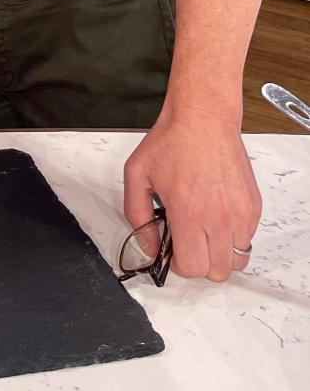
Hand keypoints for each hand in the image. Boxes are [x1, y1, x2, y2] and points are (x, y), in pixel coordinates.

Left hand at [123, 107, 260, 282]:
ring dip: (218, 254)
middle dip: (198, 263)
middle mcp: (219, 217)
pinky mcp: (253, 206)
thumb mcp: (137, 174)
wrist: (202, 119)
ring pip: (236, 260)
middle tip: (186, 243)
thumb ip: (137, 215)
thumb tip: (147, 245)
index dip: (178, 265)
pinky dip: (232, 237)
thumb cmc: (171, 142)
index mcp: (188, 211)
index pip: (192, 267)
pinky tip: (214, 216)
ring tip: (201, 231)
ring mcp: (241, 213)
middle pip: (217, 272)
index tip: (171, 251)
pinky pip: (247, 239)